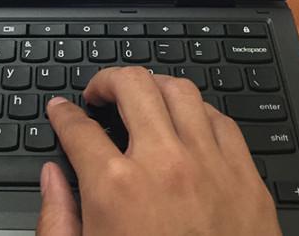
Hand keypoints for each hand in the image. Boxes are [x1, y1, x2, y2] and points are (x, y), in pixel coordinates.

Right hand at [37, 67, 281, 235]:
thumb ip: (57, 218)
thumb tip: (51, 177)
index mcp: (115, 188)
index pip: (78, 128)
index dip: (63, 114)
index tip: (62, 110)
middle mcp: (164, 164)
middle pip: (132, 86)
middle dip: (106, 80)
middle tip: (98, 94)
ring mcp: (211, 166)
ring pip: (180, 91)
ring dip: (153, 87)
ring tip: (141, 98)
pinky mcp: (247, 178)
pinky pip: (221, 120)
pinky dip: (198, 112)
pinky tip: (187, 123)